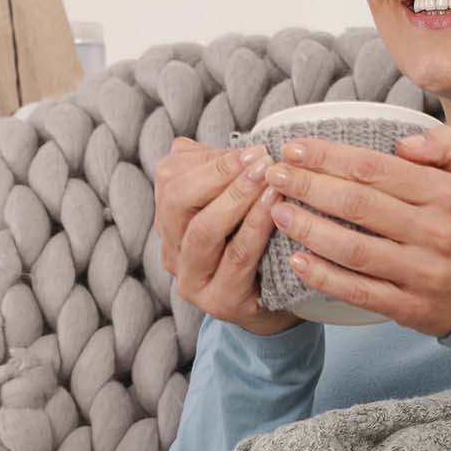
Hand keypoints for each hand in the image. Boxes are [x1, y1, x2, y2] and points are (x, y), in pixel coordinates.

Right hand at [155, 137, 305, 335]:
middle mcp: (172, 251)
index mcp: (170, 220)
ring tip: (270, 178)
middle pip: (177, 202)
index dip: (212, 160)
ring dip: (239, 198)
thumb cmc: (259, 245)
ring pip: (204, 230)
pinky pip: (236, 257)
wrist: (280, 302)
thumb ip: (227, 176)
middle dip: (221, 175)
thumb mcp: (238, 204)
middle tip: (262, 160)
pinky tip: (277, 207)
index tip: (254, 148)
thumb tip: (236, 148)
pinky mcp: (220, 302)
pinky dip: (256, 227)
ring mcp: (192, 280)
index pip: (170, 178)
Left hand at [260, 125, 450, 338]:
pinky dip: (324, 277)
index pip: (375, 169)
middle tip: (275, 174)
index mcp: (445, 194)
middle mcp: (434, 232)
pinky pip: (359, 292)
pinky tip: (297, 261)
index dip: (329, 157)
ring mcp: (421, 273)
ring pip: (354, 250)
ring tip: (277, 211)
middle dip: (308, 186)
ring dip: (309, 229)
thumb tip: (401, 143)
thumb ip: (443, 145)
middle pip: (358, 205)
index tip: (295, 148)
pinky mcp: (410, 307)